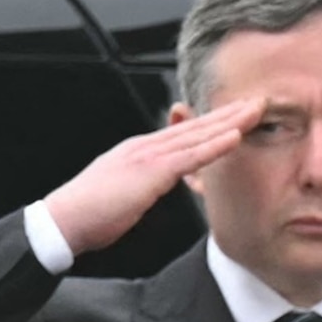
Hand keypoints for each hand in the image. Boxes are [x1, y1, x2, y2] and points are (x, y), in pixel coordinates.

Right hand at [40, 98, 262, 256]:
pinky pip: (190, 156)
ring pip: (198, 134)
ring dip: (230, 121)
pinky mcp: (150, 171)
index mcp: (140, 152)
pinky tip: (237, 135)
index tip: (238, 114)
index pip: (185, 133)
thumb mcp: (125, 191)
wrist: (63, 220)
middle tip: (258, 100)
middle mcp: (145, 146)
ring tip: (256, 109)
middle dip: (228, 112)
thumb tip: (154, 185)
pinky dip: (215, 145)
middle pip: (195, 126)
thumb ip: (144, 183)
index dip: (213, 122)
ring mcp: (147, 155)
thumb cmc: (90, 213)